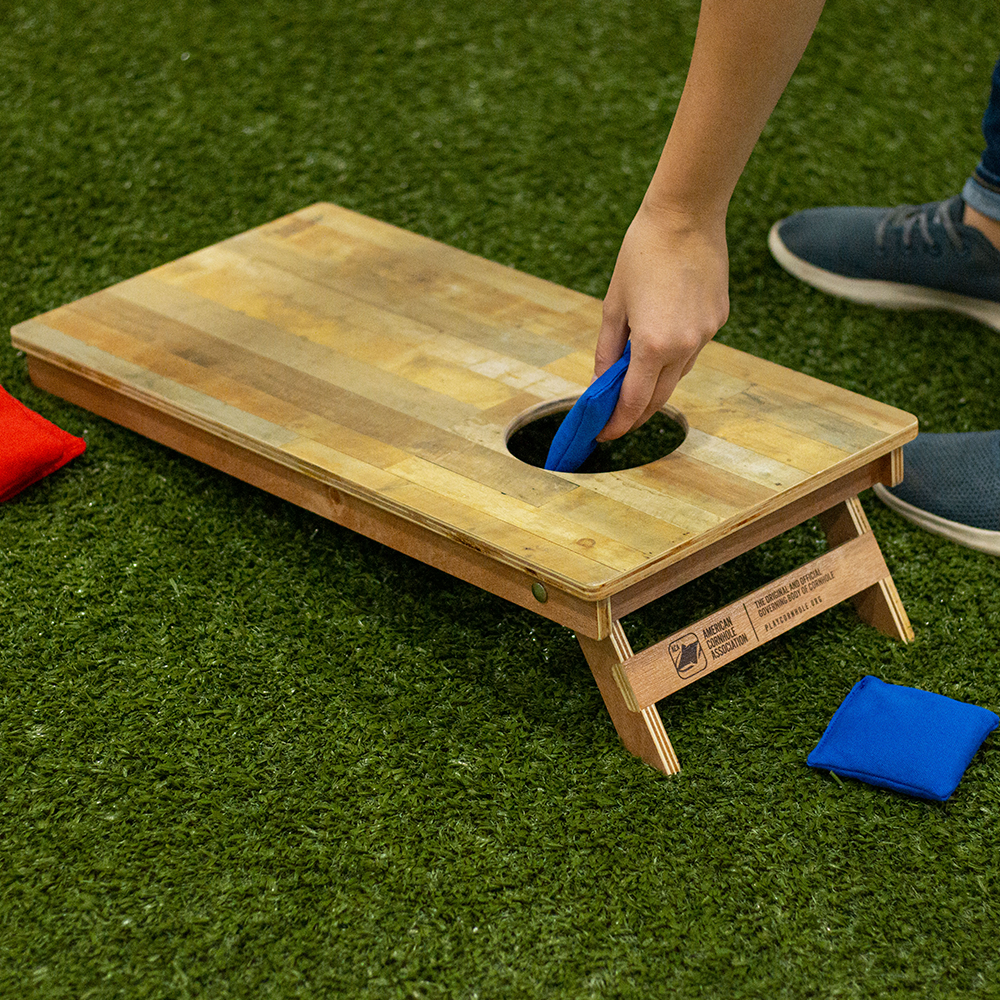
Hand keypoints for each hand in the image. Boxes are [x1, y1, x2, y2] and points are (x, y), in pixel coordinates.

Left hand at [594, 201, 729, 440]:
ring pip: (678, 374)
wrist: (686, 215)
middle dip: (636, 414)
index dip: (617, 423)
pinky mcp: (719, 320)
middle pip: (659, 398)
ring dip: (655, 384)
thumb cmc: (642, 254)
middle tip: (615, 421)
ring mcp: (706, 334)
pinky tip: (661, 344)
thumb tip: (601, 383)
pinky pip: (693, 350)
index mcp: (654, 344)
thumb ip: (608, 351)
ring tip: (633, 384)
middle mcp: (685, 346)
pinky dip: (674, 356)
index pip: (635, 402)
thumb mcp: (613, 305)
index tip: (603, 433)